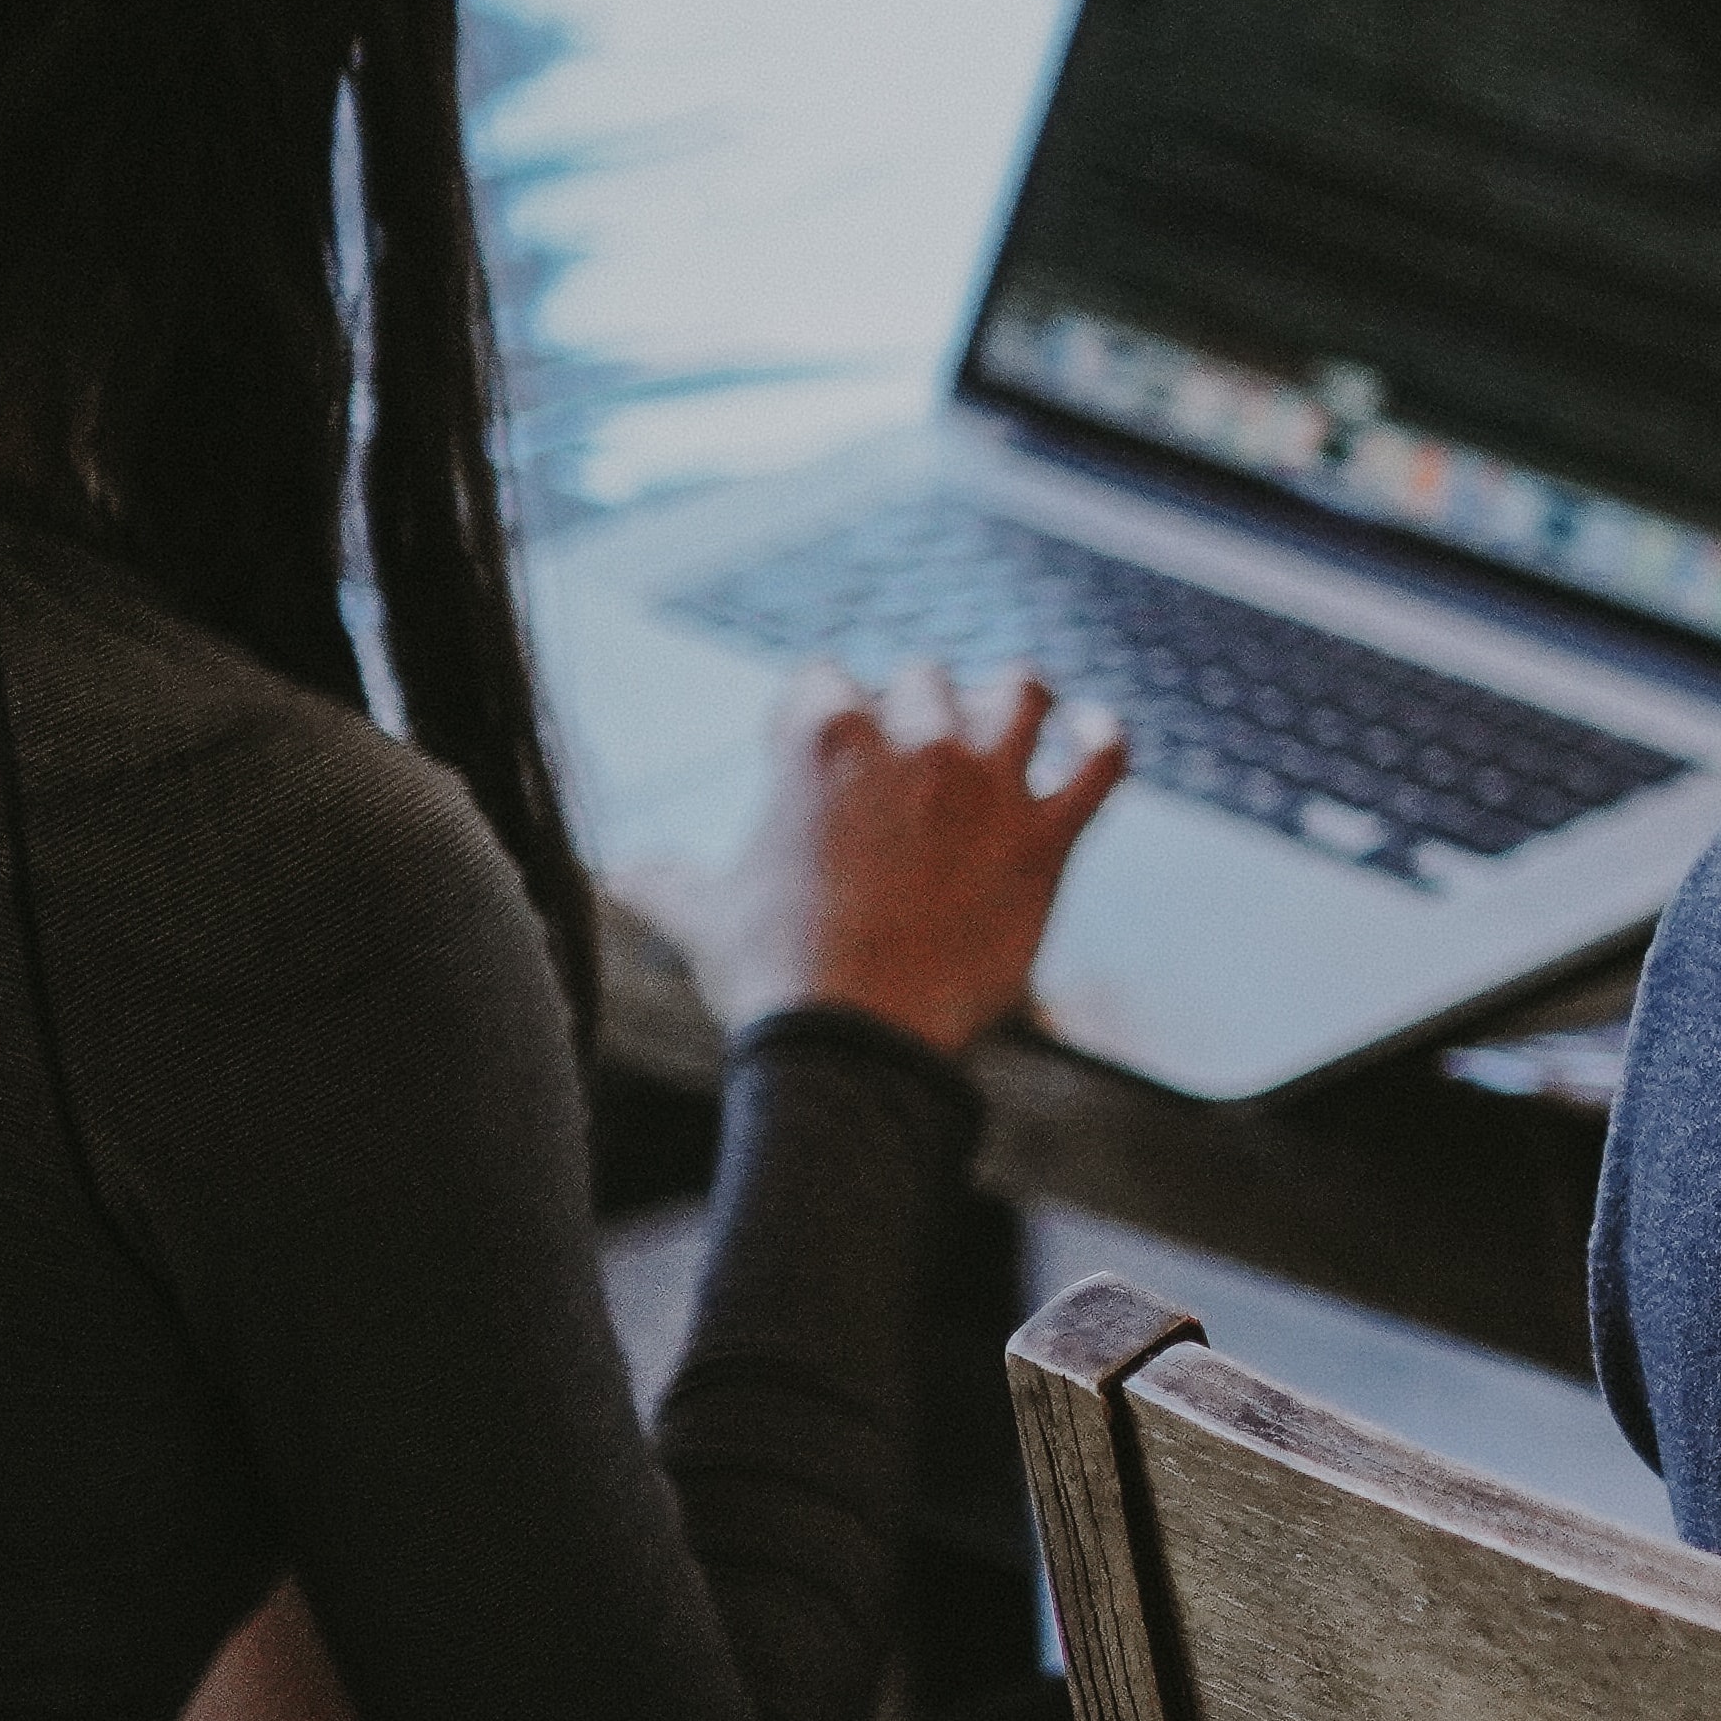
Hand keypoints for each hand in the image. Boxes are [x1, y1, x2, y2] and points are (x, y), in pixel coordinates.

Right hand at [685, 662, 1125, 1057]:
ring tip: (1005, 725)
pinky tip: (1094, 735)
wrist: (855, 1043)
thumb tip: (616, 872)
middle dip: (912, 709)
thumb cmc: (772, 977)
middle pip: (922, 677)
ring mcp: (987, 784)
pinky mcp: (1046, 838)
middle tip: (907, 762)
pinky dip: (1105, 739)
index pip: (823, 678)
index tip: (819, 749)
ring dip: (1010, 701)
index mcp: (820, 739)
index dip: (820, 709)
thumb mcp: (699, 915)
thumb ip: (663, 879)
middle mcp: (911, 740)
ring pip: (1020, 691)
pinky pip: (1102, 761)